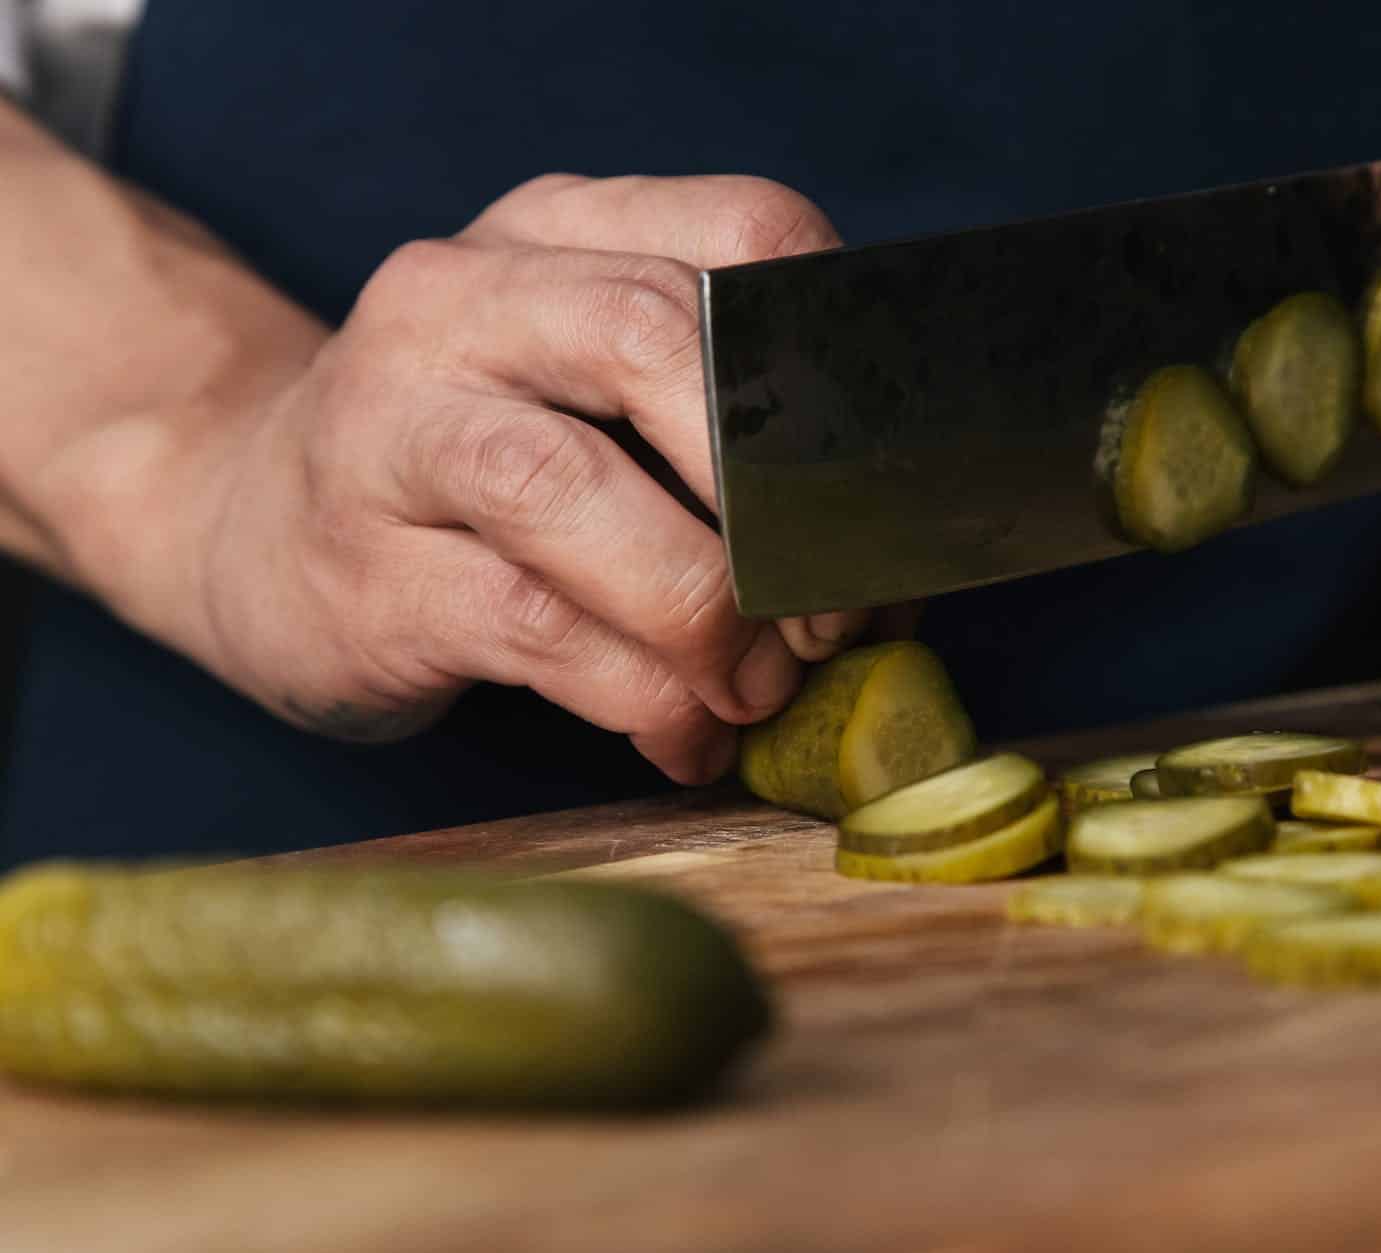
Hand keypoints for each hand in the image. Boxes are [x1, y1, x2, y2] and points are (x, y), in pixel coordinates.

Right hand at [136, 175, 873, 782]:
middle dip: (776, 494)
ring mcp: (391, 427)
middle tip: (828, 609)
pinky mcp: (364, 570)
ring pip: (570, 487)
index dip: (840, 372)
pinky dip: (644, 699)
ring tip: (756, 685)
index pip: (745, 230)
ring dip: (705, 608)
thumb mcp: (596, 397)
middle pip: (657, 337)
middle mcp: (461, 301)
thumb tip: (891, 570)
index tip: (881, 496)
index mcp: (558, 235)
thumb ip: (727, 436)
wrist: (246, 525)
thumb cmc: (477, 474)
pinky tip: (683, 737)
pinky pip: (534, 630)